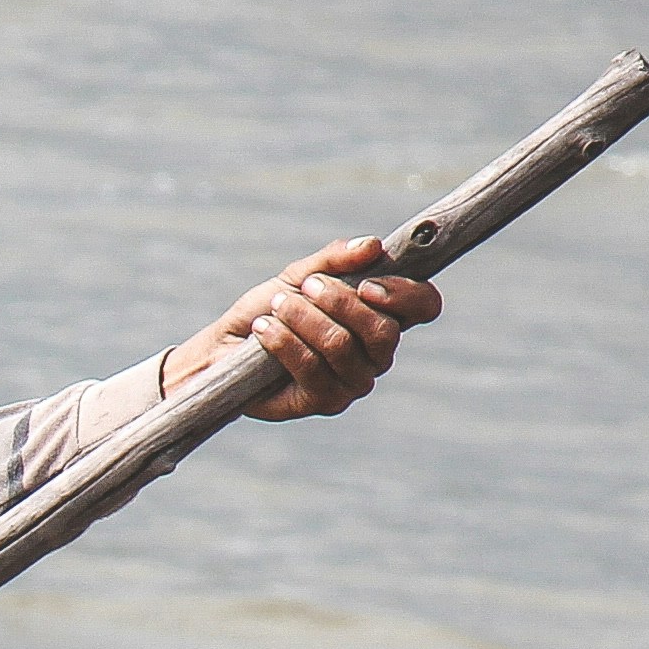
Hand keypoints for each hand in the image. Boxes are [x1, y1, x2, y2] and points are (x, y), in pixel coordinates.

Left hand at [165, 237, 440, 417]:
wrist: (224, 348)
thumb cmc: (270, 309)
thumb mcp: (299, 275)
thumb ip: (334, 260)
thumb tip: (372, 246)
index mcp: (383, 317)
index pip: (424, 306)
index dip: (406, 294)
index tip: (368, 284)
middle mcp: (376, 355)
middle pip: (384, 331)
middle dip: (340, 302)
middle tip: (306, 287)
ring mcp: (352, 382)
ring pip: (343, 347)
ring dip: (304, 318)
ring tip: (276, 306)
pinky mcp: (323, 402)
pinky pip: (311, 368)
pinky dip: (284, 341)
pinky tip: (262, 329)